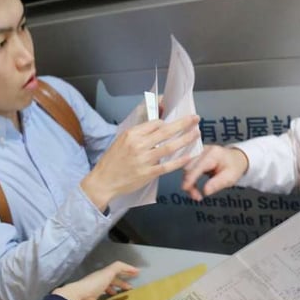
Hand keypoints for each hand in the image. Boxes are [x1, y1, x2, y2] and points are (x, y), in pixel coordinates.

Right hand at [53, 261, 139, 299]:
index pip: (102, 288)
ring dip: (125, 272)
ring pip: (114, 270)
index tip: (115, 294)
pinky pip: (119, 266)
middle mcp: (96, 281)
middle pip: (109, 279)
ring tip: (134, 274)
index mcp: (92, 291)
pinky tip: (135, 271)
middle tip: (127, 287)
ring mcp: (101, 276)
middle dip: (119, 283)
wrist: (74, 299)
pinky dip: (127, 268)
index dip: (110, 290)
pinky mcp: (106, 272)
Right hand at [81, 116, 200, 210]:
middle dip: (183, 123)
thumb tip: (157, 127)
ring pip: (170, 147)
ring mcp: (144, 160)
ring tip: (196, 134)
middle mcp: (138, 145)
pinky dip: (179, 161)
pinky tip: (189, 156)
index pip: (155, 123)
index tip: (177, 122)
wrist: (104, 181)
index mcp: (131, 134)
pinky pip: (168, 166)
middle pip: (166, 131)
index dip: (168, 122)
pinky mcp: (148, 173)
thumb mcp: (121, 141)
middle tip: (195, 118)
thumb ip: (139, 135)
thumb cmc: (112, 161)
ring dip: (185, 139)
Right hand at [180, 145, 248, 200]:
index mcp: (213, 154)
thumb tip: (205, 191)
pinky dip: (189, 179)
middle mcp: (203, 150)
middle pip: (189, 167)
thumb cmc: (234, 167)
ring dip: (188, 182)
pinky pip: (187, 168)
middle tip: (196, 196)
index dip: (190, 178)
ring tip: (196, 193)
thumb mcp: (230, 177)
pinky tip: (193, 186)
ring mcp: (198, 152)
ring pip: (186, 168)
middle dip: (189, 183)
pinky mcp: (195, 156)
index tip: (186, 188)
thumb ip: (217, 184)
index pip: (197, 166)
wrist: (235, 159)